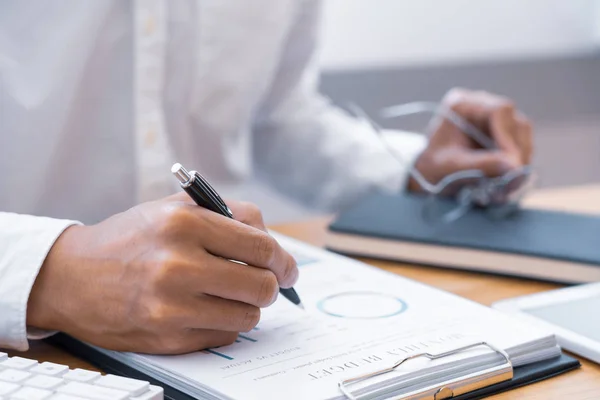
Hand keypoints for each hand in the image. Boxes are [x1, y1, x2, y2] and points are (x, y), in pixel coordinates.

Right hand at [26, 193, 297, 353]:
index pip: (261, 246)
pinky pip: (224, 336)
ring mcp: (171, 307)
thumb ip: (228, 217)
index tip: (288, 269)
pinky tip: (205, 310)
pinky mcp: (166, 338)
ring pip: (248, 316)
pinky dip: (224, 324)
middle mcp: (178, 265)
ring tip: (229, 295)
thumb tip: (274, 246)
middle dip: (271, 286)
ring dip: (247, 307)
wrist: (71, 276)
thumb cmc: (130, 239)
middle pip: (262, 286)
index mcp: (185, 224)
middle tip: (265, 284)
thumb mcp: (175, 209)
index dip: (283, 260)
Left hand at [408, 88, 532, 192]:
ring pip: (522, 134)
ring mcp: (493, 118)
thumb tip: (516, 168)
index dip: (509, 137)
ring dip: (520, 159)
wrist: (427, 173)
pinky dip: (517, 162)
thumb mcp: (452, 167)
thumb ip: (482, 165)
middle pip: (515, 122)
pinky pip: (520, 144)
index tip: (511, 163)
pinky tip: (508, 180)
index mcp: (462, 104)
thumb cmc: (432, 167)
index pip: (499, 111)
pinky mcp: (501, 133)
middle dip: (518, 152)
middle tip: (515, 179)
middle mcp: (481, 105)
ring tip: (511, 184)